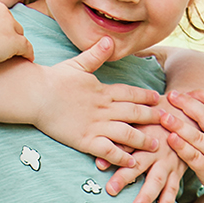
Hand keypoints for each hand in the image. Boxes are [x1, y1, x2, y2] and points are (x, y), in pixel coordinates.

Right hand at [0, 0, 33, 70]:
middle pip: (10, 21)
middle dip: (6, 33)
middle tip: (2, 48)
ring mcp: (6, 23)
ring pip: (18, 33)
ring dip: (15, 44)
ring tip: (10, 55)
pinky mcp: (13, 41)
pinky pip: (26, 47)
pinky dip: (28, 53)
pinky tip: (27, 59)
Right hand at [34, 37, 162, 167]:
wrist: (35, 95)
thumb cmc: (53, 79)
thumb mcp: (77, 64)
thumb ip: (96, 54)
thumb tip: (109, 39)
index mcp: (103, 90)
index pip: (130, 93)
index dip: (145, 96)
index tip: (158, 98)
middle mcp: (104, 108)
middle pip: (134, 113)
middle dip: (152, 117)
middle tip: (168, 121)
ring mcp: (96, 125)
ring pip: (127, 133)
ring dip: (143, 139)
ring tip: (156, 144)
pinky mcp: (85, 140)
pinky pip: (108, 151)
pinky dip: (122, 157)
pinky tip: (132, 162)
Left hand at [98, 95, 195, 202]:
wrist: (190, 116)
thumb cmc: (160, 117)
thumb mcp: (142, 120)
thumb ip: (123, 137)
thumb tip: (100, 156)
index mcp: (145, 135)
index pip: (126, 145)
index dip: (113, 154)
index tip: (98, 164)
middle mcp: (156, 150)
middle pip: (139, 164)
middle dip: (125, 177)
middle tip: (111, 189)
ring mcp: (168, 162)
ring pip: (156, 180)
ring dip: (146, 195)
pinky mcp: (178, 171)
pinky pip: (173, 188)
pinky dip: (167, 202)